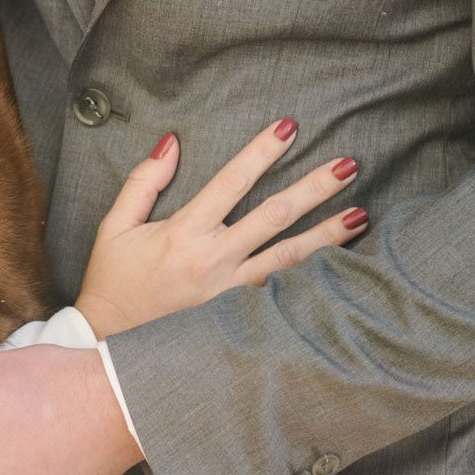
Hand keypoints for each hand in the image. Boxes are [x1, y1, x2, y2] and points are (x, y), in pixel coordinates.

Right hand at [75, 121, 363, 339]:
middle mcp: (214, 261)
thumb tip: (172, 141)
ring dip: (327, 234)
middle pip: (273, 217)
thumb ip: (144, 181)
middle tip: (347, 164)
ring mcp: (230, 292)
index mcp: (184, 234)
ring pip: (289, 258)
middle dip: (312, 188)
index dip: (260, 152)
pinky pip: (282, 290)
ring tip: (362, 213)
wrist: (112, 347)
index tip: (288, 127)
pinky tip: (342, 264)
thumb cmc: (114, 280)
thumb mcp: (116, 226)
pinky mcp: (238, 314)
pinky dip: (313, 275)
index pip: (231, 182)